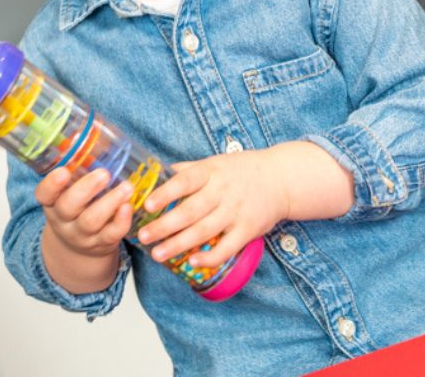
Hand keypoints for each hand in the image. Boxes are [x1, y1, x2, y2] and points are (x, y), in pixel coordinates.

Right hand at [36, 167, 133, 258]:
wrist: (78, 248)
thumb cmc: (77, 207)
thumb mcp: (69, 191)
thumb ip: (78, 170)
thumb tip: (97, 131)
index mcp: (52, 203)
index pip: (43, 194)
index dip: (51, 184)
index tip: (63, 171)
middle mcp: (63, 220)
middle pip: (68, 207)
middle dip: (86, 189)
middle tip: (104, 174)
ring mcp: (81, 234)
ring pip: (91, 221)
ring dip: (110, 203)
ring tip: (127, 187)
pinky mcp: (101, 244)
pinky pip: (110, 235)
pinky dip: (121, 221)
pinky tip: (129, 206)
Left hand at [135, 141, 353, 268]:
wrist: (281, 179)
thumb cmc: (242, 170)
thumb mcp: (215, 162)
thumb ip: (188, 169)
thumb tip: (158, 172)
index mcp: (211, 172)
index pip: (185, 181)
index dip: (166, 193)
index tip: (147, 204)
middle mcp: (222, 191)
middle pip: (190, 211)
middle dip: (164, 225)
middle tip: (143, 236)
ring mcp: (236, 211)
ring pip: (204, 231)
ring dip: (179, 244)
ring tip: (157, 254)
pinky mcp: (248, 230)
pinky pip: (227, 247)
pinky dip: (210, 256)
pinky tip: (192, 261)